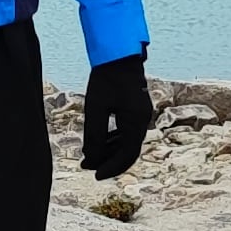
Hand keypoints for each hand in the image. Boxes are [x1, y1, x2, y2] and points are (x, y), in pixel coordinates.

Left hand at [81, 54, 150, 179]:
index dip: (111, 168)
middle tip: (87, 168)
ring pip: (128, 142)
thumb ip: (94, 136)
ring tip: (89, 157)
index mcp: (136, 121)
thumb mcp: (95, 109)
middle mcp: (143, 120)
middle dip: (108, 162)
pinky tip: (99, 143)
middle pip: (128, 151)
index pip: (127, 155)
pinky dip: (114, 140)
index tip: (95, 175)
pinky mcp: (136, 109)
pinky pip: (127, 132)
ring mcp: (141, 115)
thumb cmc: (105, 79)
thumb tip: (91, 159)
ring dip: (109, 152)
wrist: (118, 55)